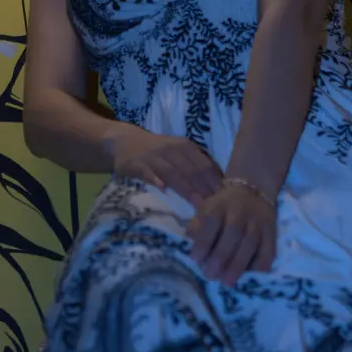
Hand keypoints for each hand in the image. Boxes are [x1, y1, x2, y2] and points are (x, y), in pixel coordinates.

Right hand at [107, 125, 222, 207]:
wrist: (126, 142)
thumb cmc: (159, 153)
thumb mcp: (179, 154)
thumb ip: (195, 168)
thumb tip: (219, 189)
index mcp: (186, 147)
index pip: (205, 165)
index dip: (215, 183)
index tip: (225, 200)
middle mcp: (173, 149)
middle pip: (192, 171)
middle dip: (204, 190)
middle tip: (215, 209)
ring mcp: (155, 156)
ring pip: (173, 173)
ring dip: (186, 189)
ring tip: (196, 204)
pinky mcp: (138, 163)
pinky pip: (148, 172)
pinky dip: (156, 180)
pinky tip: (163, 189)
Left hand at [187, 184, 276, 286]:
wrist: (255, 190)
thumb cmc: (225, 206)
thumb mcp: (208, 208)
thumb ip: (198, 224)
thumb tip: (191, 240)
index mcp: (221, 204)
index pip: (212, 220)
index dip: (203, 240)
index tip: (195, 259)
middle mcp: (241, 210)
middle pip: (233, 233)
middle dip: (221, 256)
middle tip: (210, 276)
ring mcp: (258, 221)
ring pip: (250, 243)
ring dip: (238, 265)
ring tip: (227, 282)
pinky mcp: (272, 232)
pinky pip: (268, 250)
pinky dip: (260, 265)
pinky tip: (250, 277)